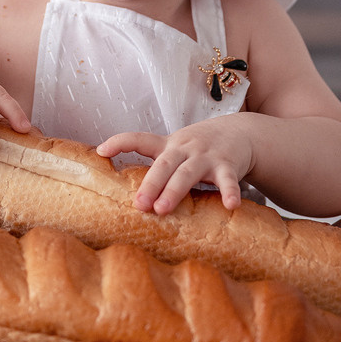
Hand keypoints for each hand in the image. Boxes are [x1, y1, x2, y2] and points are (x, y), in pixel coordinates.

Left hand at [97, 118, 253, 215]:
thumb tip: (131, 197)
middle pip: (163, 164)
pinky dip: (229, 192)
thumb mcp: (177, 149)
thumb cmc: (200, 147)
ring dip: (174, 191)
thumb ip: (159, 167)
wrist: (240, 131)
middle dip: (149, 184)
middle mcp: (185, 148)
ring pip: (188, 173)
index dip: (120, 142)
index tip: (101, 151)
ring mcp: (206, 156)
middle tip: (138, 205)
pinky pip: (228, 180)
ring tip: (162, 210)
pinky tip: (229, 205)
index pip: (140, 139)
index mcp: (169, 145)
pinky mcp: (228, 165)